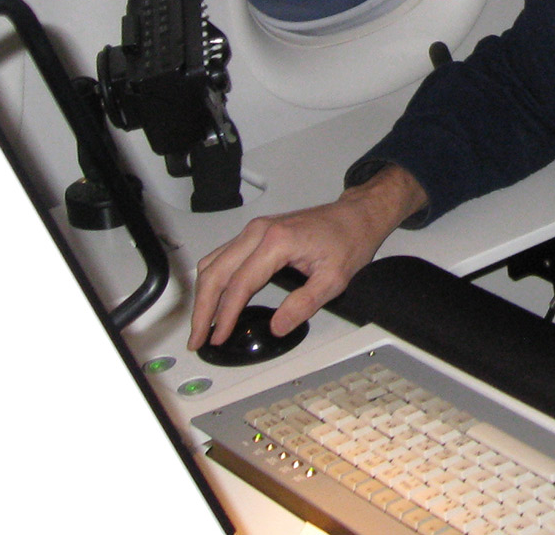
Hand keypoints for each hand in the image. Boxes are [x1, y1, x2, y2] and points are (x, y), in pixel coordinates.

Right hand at [187, 164, 427, 350]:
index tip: (218, 337)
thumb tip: (277, 326)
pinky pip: (222, 257)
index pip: (240, 284)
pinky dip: (213, 281)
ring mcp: (254, 230)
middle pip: (215, 273)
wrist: (356, 216)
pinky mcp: (254, 233)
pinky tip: (214, 300)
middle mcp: (258, 232)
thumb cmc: (349, 239)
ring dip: (203, 296)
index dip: (225, 315)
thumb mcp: (334, 279)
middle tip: (198, 338)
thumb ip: (304, 304)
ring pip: (213, 264)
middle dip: (203, 310)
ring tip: (202, 325)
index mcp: (277, 241)